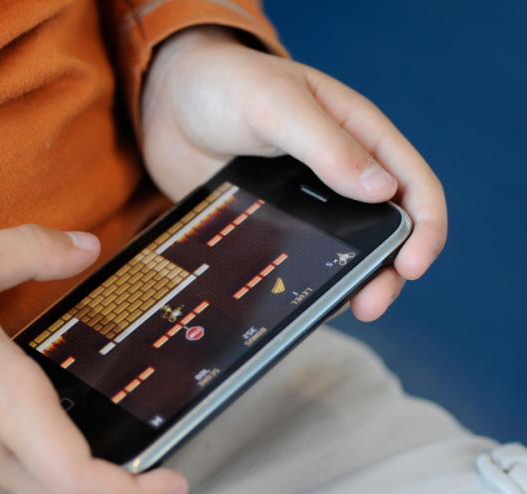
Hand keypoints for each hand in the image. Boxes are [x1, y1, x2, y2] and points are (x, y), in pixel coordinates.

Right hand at [0, 225, 187, 493]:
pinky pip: (0, 480)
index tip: (173, 481)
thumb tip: (84, 246)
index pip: (85, 483)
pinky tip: (18, 417)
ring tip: (85, 426)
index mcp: (3, 402)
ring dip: (74, 476)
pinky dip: (29, 462)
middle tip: (146, 464)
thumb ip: (32, 249)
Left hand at [141, 26, 445, 321]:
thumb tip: (382, 191)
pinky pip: (299, 258)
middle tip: (371, 305)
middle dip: (388, 270)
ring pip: (345, 251)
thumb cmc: (224, 86)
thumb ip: (326, 145)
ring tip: (337, 309)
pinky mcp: (273, 222)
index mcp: (357, 134)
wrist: (166, 104)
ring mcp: (306, 202)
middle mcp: (340, 171)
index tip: (414, 265)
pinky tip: (295, 301)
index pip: (413, 183)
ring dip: (349, 282)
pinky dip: (305, 281)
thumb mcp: (277, 106)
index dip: (425, 227)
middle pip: (386, 230)